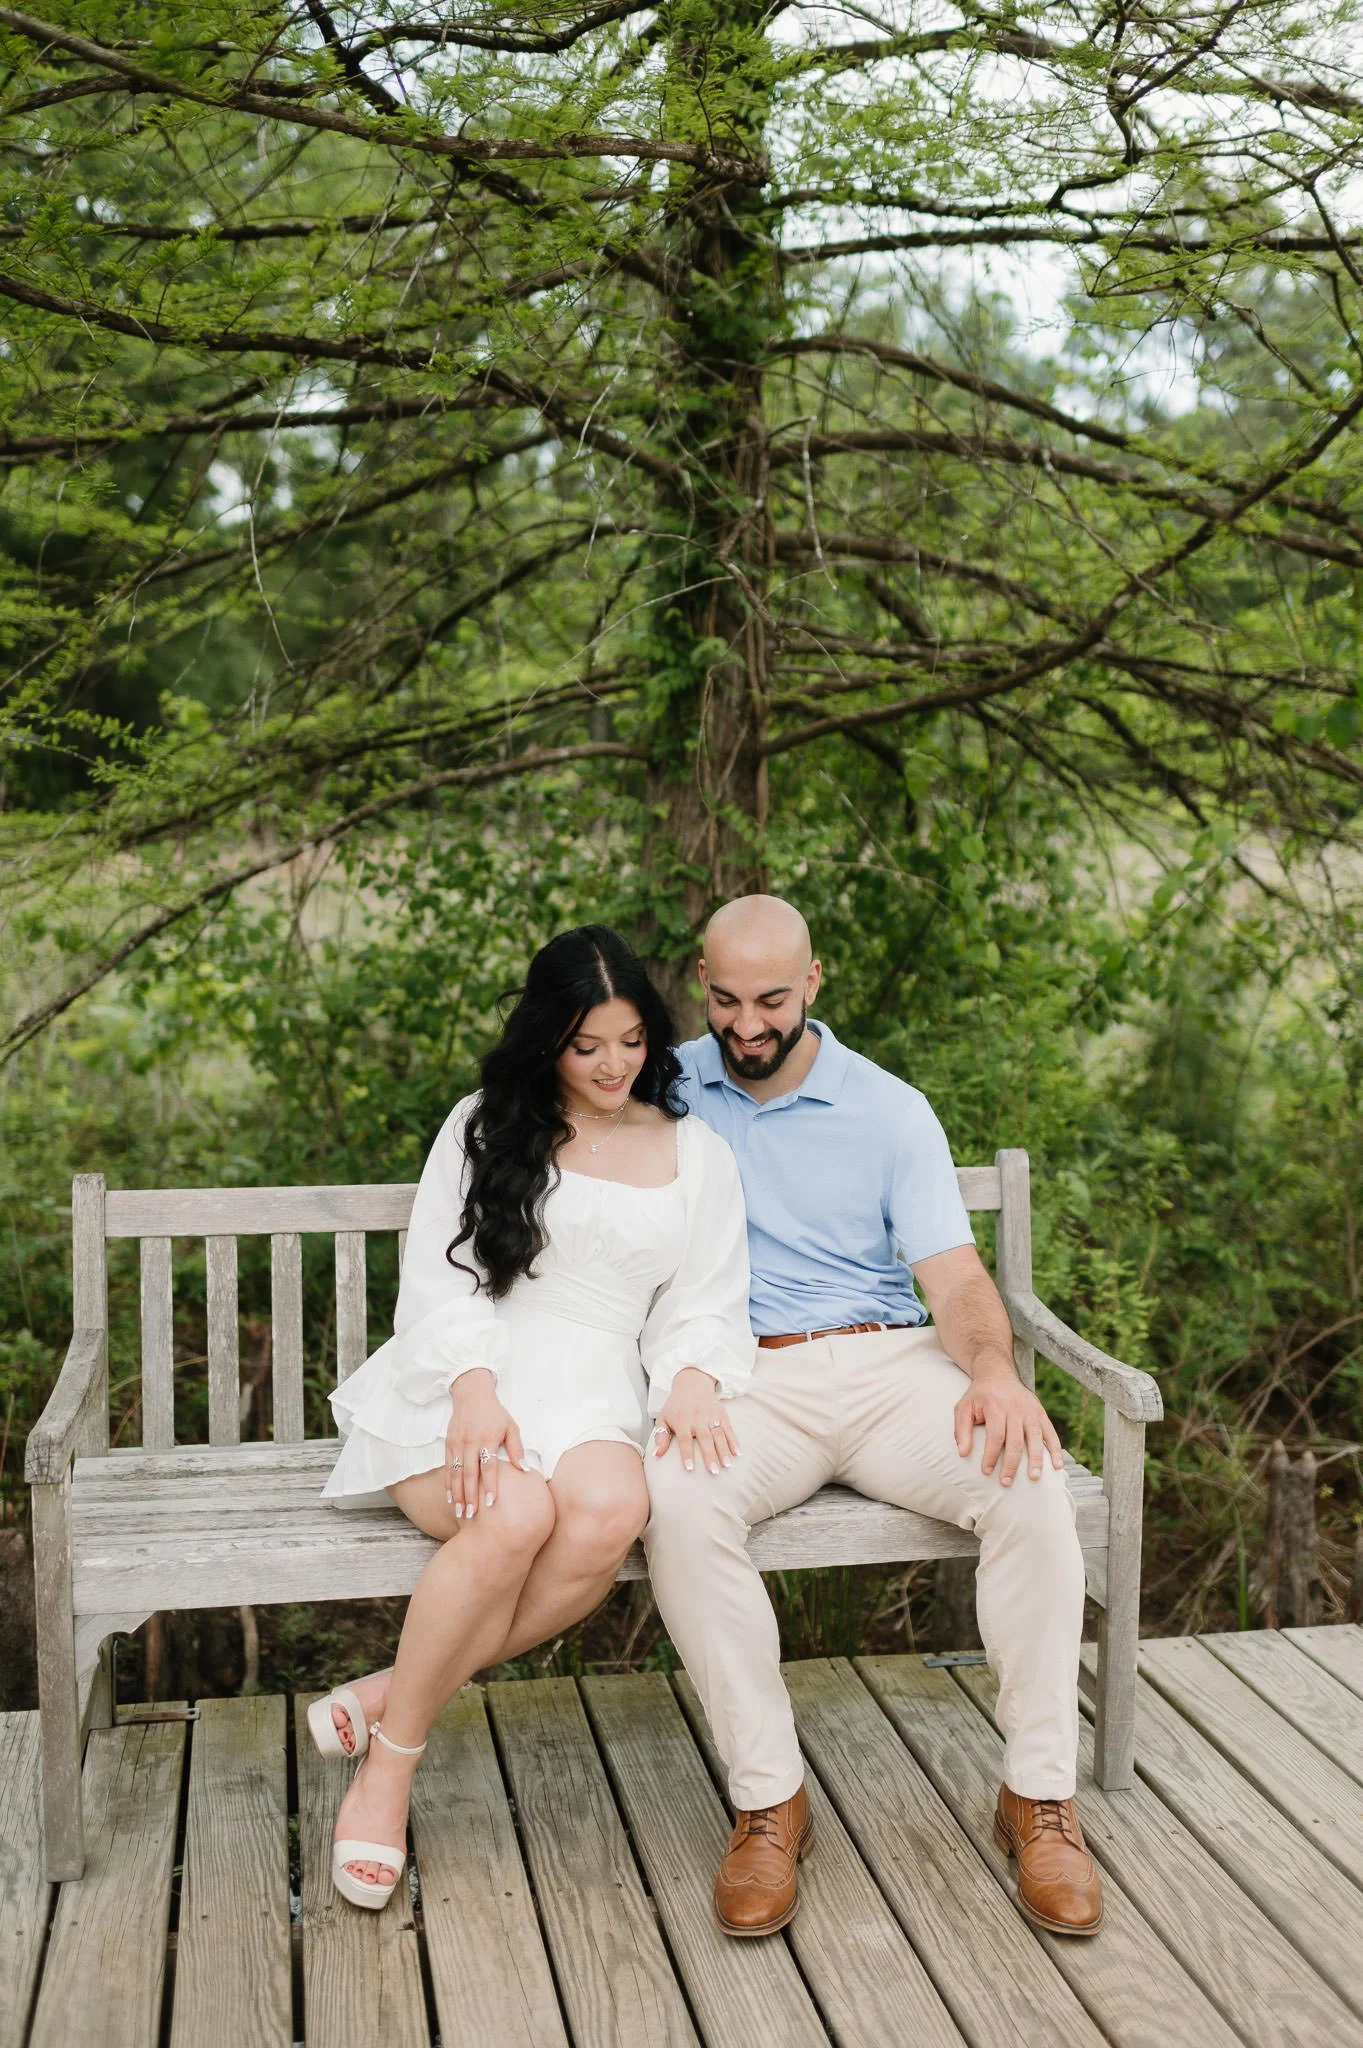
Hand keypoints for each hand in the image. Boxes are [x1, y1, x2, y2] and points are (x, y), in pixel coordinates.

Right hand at [445, 1368, 525, 1518]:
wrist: (472, 1394)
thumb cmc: (494, 1413)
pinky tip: (449, 1496)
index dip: (490, 1485)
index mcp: (488, 1438)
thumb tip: (525, 1470)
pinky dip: (448, 1483)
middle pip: (469, 1474)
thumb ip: (516, 1448)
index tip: (491, 1503)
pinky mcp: (448, 1443)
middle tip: (471, 1515)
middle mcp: (470, 1442)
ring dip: (457, 1494)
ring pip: (456, 1473)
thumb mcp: (511, 1426)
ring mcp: (457, 1443)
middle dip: (470, 1496)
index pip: (489, 1466)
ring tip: (459, 1511)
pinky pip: (448, 1467)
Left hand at [652, 1366, 738, 1474]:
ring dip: (724, 1450)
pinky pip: (729, 1429)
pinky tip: (738, 1453)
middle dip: (710, 1455)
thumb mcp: (663, 1418)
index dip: (687, 1454)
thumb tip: (657, 1454)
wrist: (692, 1384)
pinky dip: (734, 1441)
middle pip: (705, 1438)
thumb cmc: (675, 1406)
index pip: (685, 1439)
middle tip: (713, 1471)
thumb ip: (660, 1436)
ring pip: (719, 1434)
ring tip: (727, 1465)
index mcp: (682, 1421)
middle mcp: (698, 1418)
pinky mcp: (721, 1414)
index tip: (690, 1468)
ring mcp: (711, 1416)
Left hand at [953, 1369, 1062, 1485]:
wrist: (998, 1374)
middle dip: (1012, 1463)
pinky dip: (1055, 1449)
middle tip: (1006, 1482)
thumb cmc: (979, 1396)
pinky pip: (1050, 1432)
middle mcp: (1015, 1407)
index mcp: (996, 1406)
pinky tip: (1058, 1465)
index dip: (991, 1455)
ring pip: (1035, 1437)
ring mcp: (1030, 1410)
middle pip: (1015, 1439)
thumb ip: (961, 1430)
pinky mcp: (1040, 1412)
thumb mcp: (963, 1408)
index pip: (995, 1435)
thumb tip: (962, 1453)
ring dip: (1036, 1459)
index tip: (987, 1471)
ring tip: (1034, 1478)